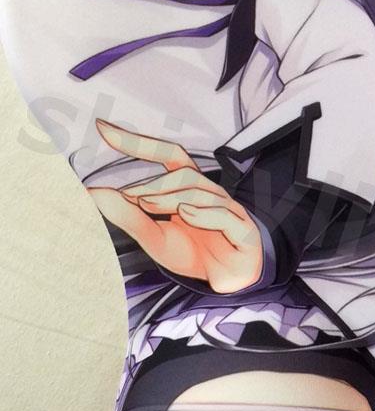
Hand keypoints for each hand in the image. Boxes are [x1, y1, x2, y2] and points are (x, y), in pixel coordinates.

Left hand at [88, 118, 263, 293]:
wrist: (225, 281)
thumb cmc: (192, 253)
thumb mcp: (154, 237)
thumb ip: (128, 216)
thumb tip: (95, 194)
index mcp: (190, 189)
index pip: (168, 155)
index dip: (139, 142)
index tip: (105, 129)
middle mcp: (210, 193)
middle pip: (184, 173)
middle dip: (154, 183)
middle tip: (128, 196)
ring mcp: (229, 210)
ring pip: (199, 191)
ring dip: (169, 197)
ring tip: (148, 207)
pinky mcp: (244, 231)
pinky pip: (223, 215)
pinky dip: (203, 214)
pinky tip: (185, 215)